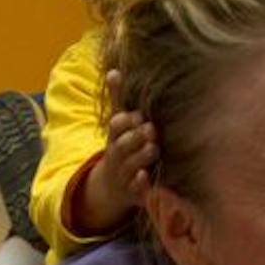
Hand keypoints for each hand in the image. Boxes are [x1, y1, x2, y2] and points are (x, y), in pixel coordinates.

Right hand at [77, 70, 159, 233]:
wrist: (112, 186)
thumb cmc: (122, 148)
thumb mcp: (118, 126)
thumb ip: (118, 100)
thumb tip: (114, 71)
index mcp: (116, 138)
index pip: (116, 126)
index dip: (125, 121)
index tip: (139, 116)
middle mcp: (118, 156)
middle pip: (123, 145)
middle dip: (135, 137)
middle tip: (150, 129)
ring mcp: (125, 175)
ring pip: (131, 166)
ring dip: (141, 156)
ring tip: (153, 148)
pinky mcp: (134, 193)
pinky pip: (136, 191)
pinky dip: (140, 185)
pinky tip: (145, 177)